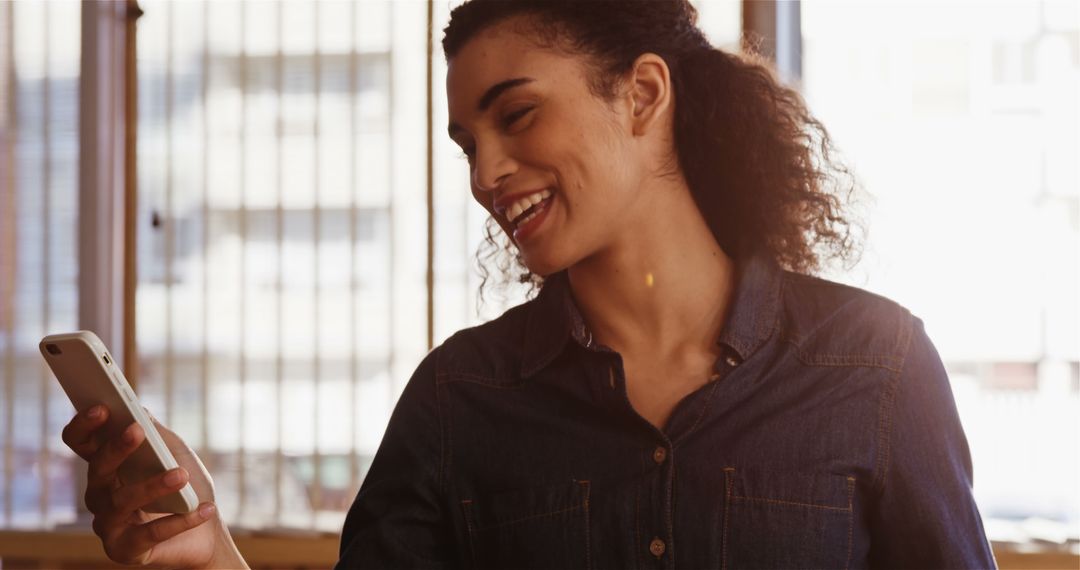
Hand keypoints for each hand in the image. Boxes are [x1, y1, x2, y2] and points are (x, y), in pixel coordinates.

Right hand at [61, 405, 247, 568]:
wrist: (207, 534)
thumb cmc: (187, 488)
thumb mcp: (175, 454)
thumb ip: (156, 433)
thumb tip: (138, 409)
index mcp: (108, 467)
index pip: (81, 442)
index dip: (84, 425)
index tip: (101, 407)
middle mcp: (100, 495)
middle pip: (97, 469)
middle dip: (116, 449)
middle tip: (136, 430)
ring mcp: (109, 525)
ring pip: (122, 501)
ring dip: (153, 486)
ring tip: (181, 476)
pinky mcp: (124, 550)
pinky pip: (149, 534)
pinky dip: (179, 521)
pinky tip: (203, 509)